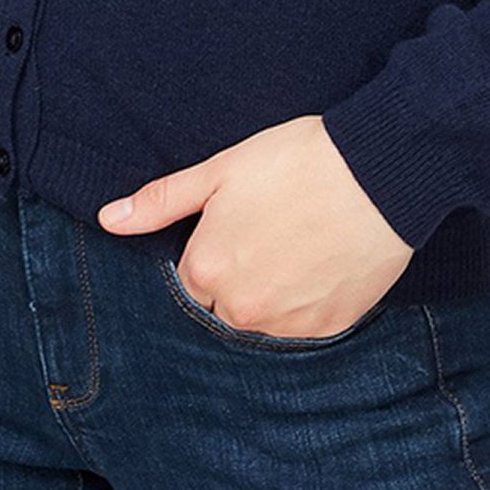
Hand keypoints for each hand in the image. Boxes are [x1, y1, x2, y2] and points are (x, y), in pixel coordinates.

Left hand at [98, 114, 411, 336]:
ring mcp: (287, 324)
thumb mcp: (221, 170)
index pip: (190, 280)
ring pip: (264, 318)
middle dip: (239, 276)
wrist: (380, 172)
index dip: (213, 250)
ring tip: (302, 242)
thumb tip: (109, 219)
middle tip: (273, 230)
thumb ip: (161, 202)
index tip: (240, 223)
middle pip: (224, 305)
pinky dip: (310, 299)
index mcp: (207, 271)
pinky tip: (325, 259)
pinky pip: (304, 324)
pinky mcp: (329, 327)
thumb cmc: (297, 161)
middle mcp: (242, 310)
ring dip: (273, 292)